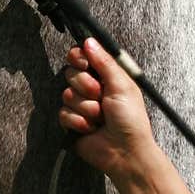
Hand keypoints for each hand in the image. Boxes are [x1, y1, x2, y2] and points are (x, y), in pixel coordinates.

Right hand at [59, 37, 157, 179]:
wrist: (126, 152)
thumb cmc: (131, 119)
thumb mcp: (122, 85)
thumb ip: (104, 62)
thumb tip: (89, 41)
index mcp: (105, 76)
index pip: (81, 56)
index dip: (79, 58)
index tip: (84, 63)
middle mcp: (91, 88)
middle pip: (70, 73)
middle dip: (86, 87)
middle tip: (101, 97)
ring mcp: (80, 105)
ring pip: (67, 94)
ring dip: (86, 108)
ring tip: (100, 118)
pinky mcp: (72, 122)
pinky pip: (63, 114)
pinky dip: (79, 122)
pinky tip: (91, 129)